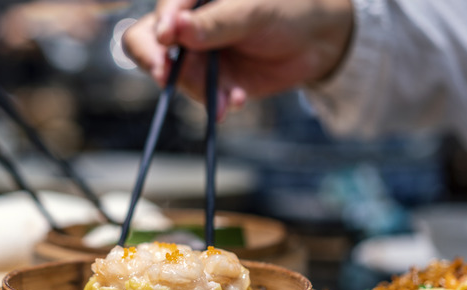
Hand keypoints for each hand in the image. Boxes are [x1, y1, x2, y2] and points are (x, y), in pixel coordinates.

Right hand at [122, 0, 352, 118]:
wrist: (318, 41)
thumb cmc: (288, 8)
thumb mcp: (251, 11)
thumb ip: (212, 24)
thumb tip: (172, 27)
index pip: (161, 13)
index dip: (158, 29)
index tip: (166, 42)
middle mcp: (187, 26)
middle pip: (147, 45)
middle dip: (157, 64)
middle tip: (164, 79)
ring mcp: (196, 55)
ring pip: (175, 78)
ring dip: (197, 91)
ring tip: (227, 98)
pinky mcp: (211, 81)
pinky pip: (199, 96)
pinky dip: (216, 102)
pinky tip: (236, 99)